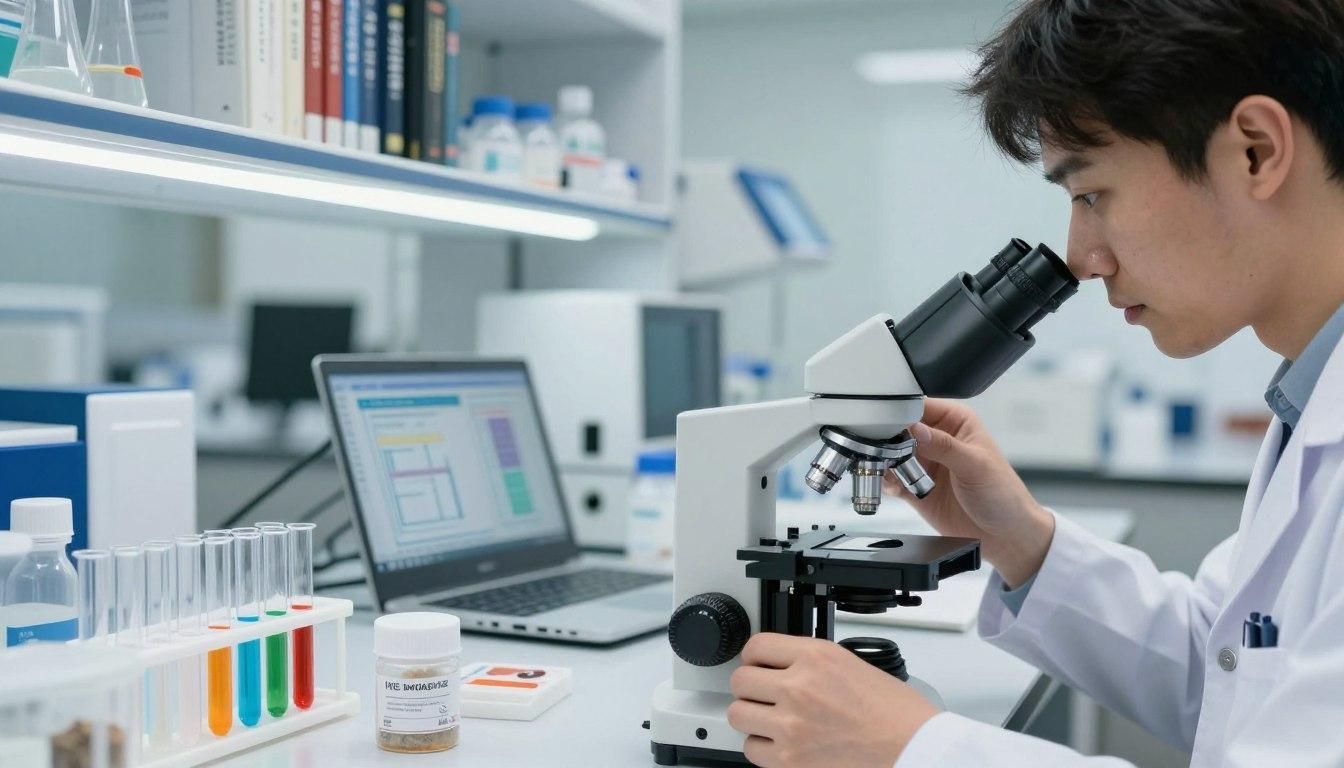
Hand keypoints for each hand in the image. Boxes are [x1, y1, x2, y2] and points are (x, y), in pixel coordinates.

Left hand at [727, 633, 937, 767]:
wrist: (913, 747)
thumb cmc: (894, 712)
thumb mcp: (850, 663)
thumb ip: (810, 662)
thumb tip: (780, 665)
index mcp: (815, 657)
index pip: (756, 647)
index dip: (754, 658)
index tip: (758, 665)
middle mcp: (798, 687)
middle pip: (741, 680)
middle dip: (751, 687)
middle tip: (764, 694)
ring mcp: (791, 725)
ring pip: (738, 714)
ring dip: (752, 717)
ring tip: (770, 719)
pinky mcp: (791, 759)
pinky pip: (752, 749)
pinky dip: (762, 747)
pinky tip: (780, 742)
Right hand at [883, 398, 1053, 586]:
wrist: (1005, 536)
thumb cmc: (1003, 495)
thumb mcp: (975, 465)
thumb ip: (944, 446)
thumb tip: (915, 430)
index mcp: (955, 422)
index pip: (920, 406)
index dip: (901, 412)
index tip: (887, 423)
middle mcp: (937, 439)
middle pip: (899, 429)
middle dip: (888, 439)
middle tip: (884, 450)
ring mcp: (925, 463)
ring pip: (891, 454)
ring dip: (885, 462)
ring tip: (889, 470)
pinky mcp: (915, 487)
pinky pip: (891, 479)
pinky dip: (887, 482)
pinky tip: (894, 486)